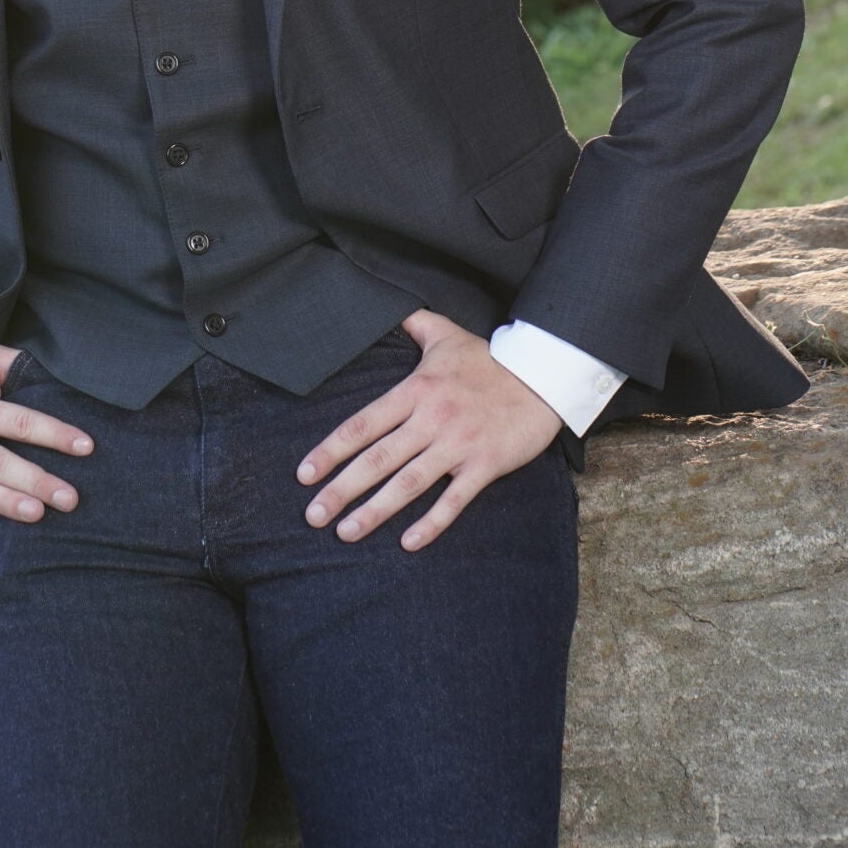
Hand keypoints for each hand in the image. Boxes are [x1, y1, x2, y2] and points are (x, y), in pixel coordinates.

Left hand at [295, 309, 561, 550]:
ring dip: (375, 511)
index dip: (331, 450)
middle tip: (313, 515)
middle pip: (377, 459)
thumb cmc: (489, 358)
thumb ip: (412, 322)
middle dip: (341, 489)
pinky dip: (431, 522)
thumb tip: (387, 305)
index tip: (304, 474)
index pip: (362, 424)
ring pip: (408, 483)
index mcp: (415, 390)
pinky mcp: (485, 465)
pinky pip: (454, 500)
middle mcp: (431, 419)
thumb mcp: (446, 333)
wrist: (543, 377)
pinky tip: (408, 542)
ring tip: (346, 532)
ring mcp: (458, 444)